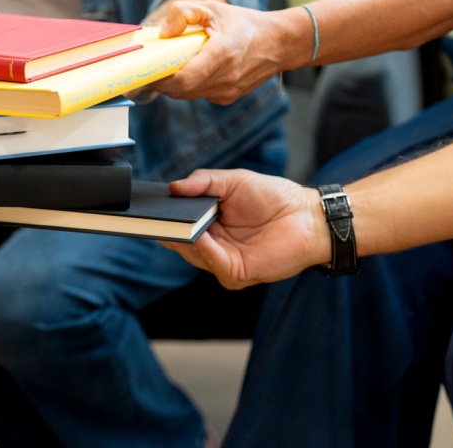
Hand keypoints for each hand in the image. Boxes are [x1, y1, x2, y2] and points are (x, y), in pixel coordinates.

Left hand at [149, 0, 288, 103]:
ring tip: (170, 64)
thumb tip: (163, 32)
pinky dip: (189, 85)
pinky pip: (198, 94)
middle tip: (150, 65)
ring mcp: (227, 91)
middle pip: (180, 90)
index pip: (183, 79)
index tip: (145, 68)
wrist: (279, 43)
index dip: (159, 78)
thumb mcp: (214, 8)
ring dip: (174, 83)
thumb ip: (185, 12)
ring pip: (187, 95)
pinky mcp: (227, 98)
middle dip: (161, 80)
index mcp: (223, 53)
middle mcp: (226, 78)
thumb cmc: (244, 23)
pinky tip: (191, 68)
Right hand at [158, 169, 329, 288]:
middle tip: (151, 216)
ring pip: (191, 253)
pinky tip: (201, 236)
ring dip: (183, 239)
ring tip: (175, 224)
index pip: (176, 221)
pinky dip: (204, 251)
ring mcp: (222, 259)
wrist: (308, 216)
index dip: (160, 215)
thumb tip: (174, 186)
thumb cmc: (274, 197)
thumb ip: (204, 181)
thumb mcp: (234, 180)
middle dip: (165, 228)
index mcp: (207, 221)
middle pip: (178, 239)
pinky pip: (213, 263)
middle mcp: (211, 243)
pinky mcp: (236, 273)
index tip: (144, 207)